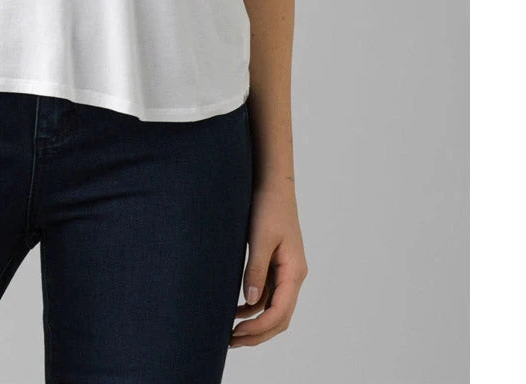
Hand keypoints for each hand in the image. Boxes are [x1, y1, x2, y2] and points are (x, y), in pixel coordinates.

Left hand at [229, 177, 307, 347]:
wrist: (272, 184)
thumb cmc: (268, 206)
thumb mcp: (260, 238)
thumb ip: (256, 270)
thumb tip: (251, 302)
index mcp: (294, 271)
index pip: (280, 311)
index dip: (260, 328)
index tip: (238, 334)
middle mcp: (293, 275)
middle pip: (280, 317)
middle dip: (258, 333)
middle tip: (232, 341)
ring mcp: (286, 272)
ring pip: (274, 309)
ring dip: (255, 323)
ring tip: (231, 333)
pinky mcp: (276, 265)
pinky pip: (268, 295)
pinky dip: (254, 307)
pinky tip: (236, 310)